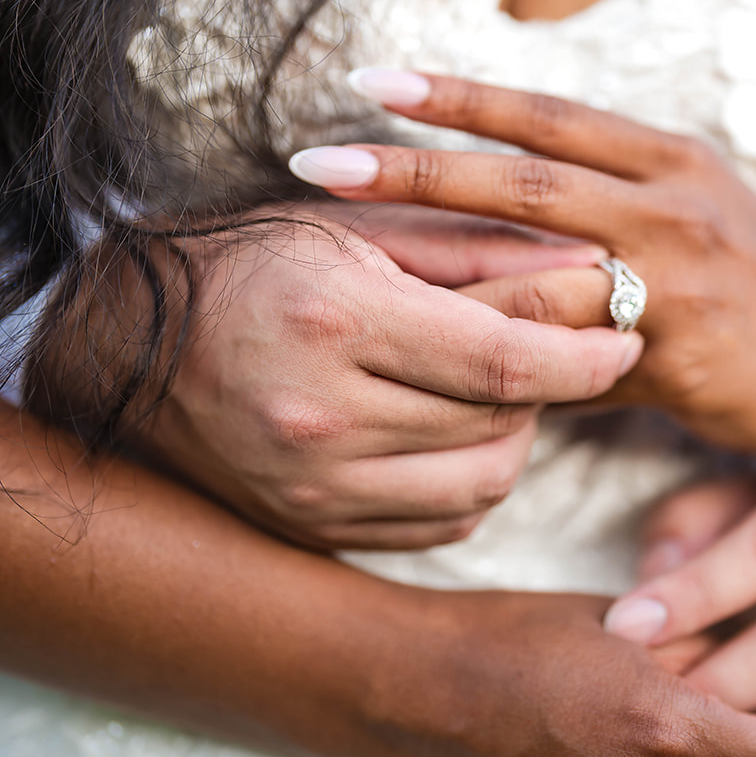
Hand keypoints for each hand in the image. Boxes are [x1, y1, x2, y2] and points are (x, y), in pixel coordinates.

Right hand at [136, 204, 639, 551]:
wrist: (128, 344)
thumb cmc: (251, 263)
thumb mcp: (359, 229)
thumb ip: (479, 252)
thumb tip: (592, 272)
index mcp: (334, 324)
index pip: (502, 360)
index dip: (584, 354)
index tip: (625, 334)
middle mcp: (319, 419)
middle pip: (499, 423)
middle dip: (555, 385)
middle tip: (561, 345)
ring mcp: (310, 489)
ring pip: (482, 485)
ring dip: (517, 435)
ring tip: (498, 384)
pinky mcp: (312, 528)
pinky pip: (440, 525)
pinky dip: (471, 481)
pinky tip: (455, 429)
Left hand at [288, 71, 755, 454]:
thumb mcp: (695, 206)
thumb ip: (604, 195)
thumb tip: (496, 200)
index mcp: (670, 159)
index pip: (549, 114)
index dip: (460, 96)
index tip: (373, 79)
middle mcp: (674, 207)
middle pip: (527, 180)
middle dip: (416, 169)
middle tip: (320, 158)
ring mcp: (680, 283)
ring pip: (541, 270)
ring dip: (442, 267)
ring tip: (351, 261)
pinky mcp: (682, 359)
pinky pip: (572, 358)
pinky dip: (505, 354)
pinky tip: (431, 358)